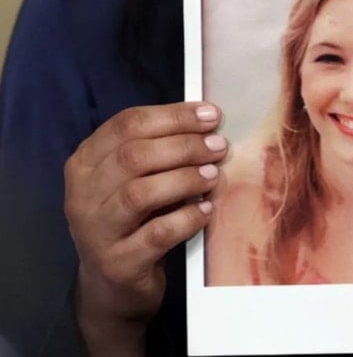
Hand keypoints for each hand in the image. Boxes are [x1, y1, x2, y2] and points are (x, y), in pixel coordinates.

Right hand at [64, 102, 227, 354]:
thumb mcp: (135, 183)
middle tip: (218, 147)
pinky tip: (207, 211)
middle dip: (184, 146)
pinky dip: (187, 219)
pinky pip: (157, 234)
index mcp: (85, 163)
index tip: (211, 115)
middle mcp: (82, 194)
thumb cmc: (132, 224)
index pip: (126, 124)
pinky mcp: (118, 263)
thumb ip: (158, 154)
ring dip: (184, 179)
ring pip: (140, 193)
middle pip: (134, 156)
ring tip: (213, 176)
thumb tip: (207, 125)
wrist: (112, 289)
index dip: (173, 116)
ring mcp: (96, 231)